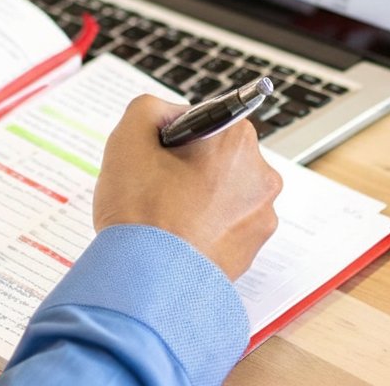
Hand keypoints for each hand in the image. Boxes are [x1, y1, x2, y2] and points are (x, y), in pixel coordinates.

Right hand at [93, 95, 282, 279]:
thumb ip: (149, 108)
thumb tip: (168, 113)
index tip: (159, 157)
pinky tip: (179, 238)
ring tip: (167, 218)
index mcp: (237, 140)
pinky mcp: (254, 249)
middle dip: (190, 168)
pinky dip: (206, 228)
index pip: (206, 121)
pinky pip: (228, 226)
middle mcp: (261, 175)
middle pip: (218, 157)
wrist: (148, 282)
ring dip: (200, 199)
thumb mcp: (128, 137)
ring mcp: (261, 216)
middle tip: (157, 189)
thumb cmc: (141, 212)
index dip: (175, 137)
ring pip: (224, 192)